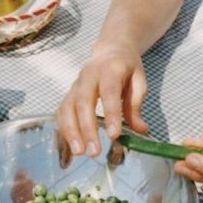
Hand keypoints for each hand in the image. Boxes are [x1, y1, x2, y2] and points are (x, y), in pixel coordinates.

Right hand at [56, 42, 147, 156]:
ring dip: (72, 132)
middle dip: (87, 129)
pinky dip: (64, 129)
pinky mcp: (68, 94)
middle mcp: (88, 76)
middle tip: (94, 151)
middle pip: (83, 102)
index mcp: (110, 70)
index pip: (109, 93)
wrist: (110, 50)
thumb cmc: (126, 68)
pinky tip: (71, 145)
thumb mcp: (138, 81)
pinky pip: (62, 112)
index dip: (111, 114)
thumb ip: (136, 105)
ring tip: (80, 152)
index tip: (114, 135)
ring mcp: (75, 85)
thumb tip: (141, 130)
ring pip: (68, 108)